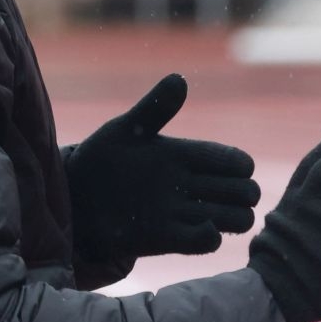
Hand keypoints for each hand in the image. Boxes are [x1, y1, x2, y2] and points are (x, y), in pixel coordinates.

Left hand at [65, 75, 260, 262]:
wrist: (76, 199)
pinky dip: (210, 237)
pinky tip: (196, 228)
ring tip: (209, 213)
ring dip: (234, 217)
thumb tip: (180, 79)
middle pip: (245, 191)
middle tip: (223, 194)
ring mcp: (182, 214)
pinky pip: (207, 243)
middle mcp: (192, 185)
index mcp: (188, 155)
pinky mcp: (169, 239)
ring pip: (236, 219)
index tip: (232, 166)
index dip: (240, 163)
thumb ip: (155, 108)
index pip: (236, 161)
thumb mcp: (126, 129)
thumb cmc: (102, 159)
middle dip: (244, 193)